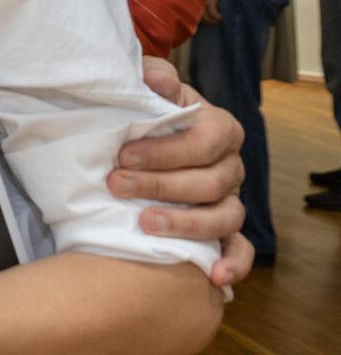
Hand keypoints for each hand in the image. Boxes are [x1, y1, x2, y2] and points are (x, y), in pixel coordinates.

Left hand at [127, 58, 249, 287]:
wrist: (139, 141)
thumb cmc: (144, 113)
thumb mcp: (144, 86)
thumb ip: (151, 77)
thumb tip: (155, 80)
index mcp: (218, 127)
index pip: (205, 140)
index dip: (167, 150)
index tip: (124, 155)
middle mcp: (230, 165)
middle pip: (211, 181)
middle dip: (160, 184)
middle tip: (116, 185)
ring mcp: (229, 199)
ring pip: (225, 216)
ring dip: (187, 223)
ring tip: (145, 223)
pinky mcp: (223, 229)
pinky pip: (239, 249)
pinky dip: (233, 264)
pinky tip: (215, 277)